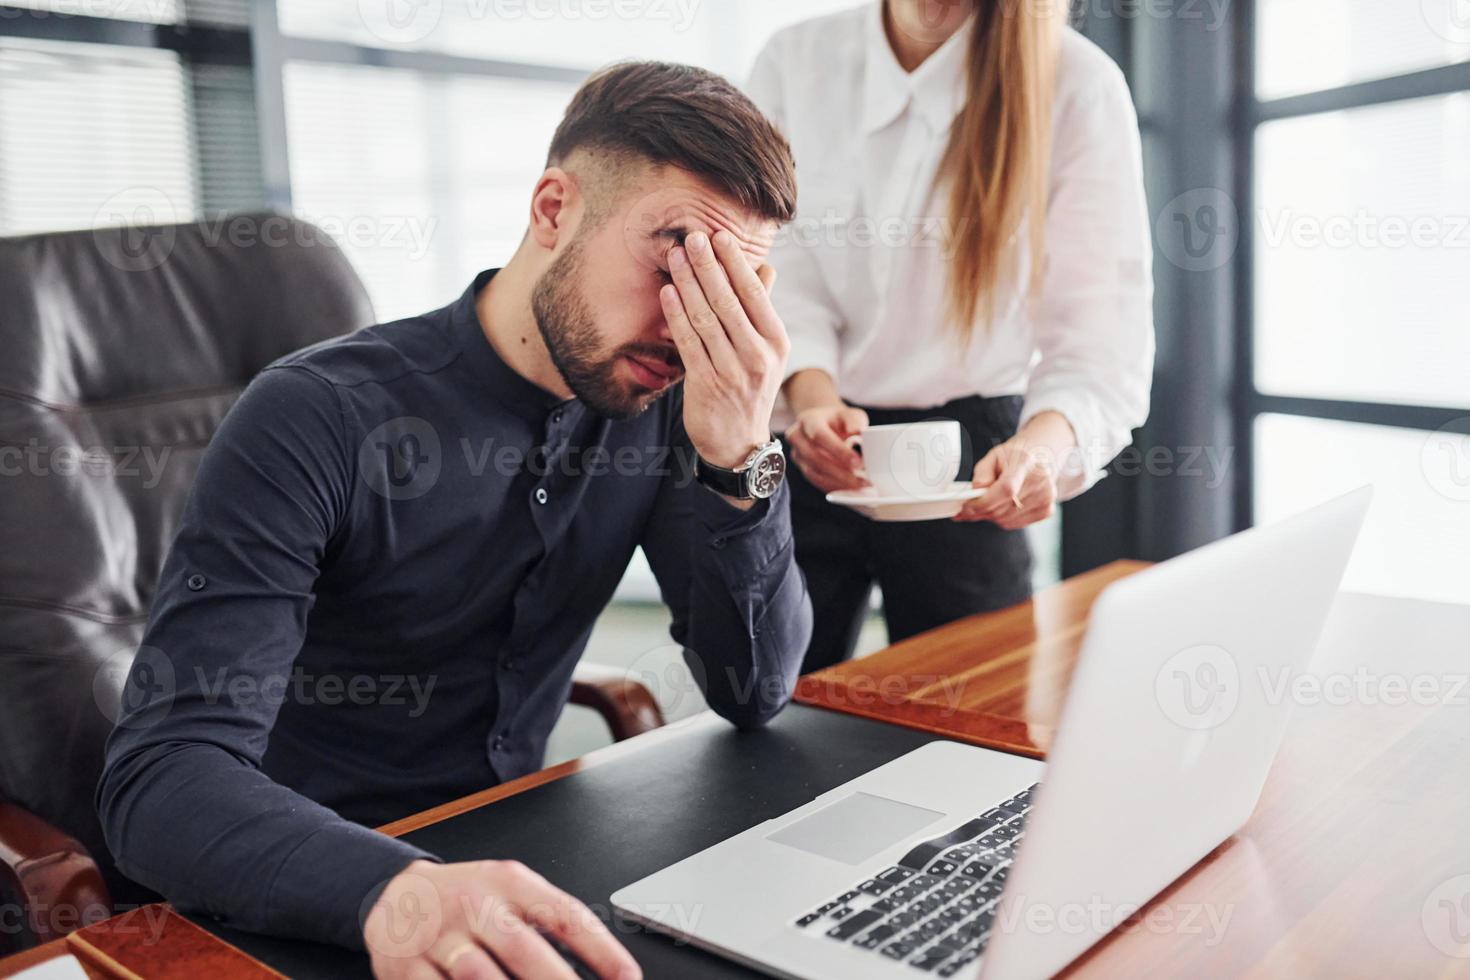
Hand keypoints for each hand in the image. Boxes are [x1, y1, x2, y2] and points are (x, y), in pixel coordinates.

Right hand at [362, 859, 639, 979]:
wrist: (396, 893)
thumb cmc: (466, 897)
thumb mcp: (510, 891)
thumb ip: (549, 922)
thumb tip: (601, 966)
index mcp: (511, 883)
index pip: (565, 915)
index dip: (602, 950)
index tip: (628, 979)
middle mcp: (476, 906)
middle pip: (525, 949)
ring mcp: (440, 938)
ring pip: (480, 977)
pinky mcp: (407, 968)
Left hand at [660, 230, 787, 473]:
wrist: (737, 443)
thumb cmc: (750, 388)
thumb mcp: (767, 350)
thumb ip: (762, 309)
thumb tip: (766, 268)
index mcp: (777, 342)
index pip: (755, 294)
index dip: (735, 263)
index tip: (719, 236)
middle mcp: (758, 355)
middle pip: (728, 302)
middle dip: (708, 266)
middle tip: (692, 237)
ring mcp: (732, 371)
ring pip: (706, 318)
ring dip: (688, 283)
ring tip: (675, 256)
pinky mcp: (706, 384)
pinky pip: (689, 342)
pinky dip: (677, 314)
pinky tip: (667, 292)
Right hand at [785, 404, 868, 492]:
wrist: (825, 423)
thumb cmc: (839, 419)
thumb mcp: (850, 414)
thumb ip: (854, 422)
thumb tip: (858, 434)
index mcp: (808, 420)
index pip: (819, 436)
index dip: (838, 451)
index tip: (858, 463)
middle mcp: (797, 437)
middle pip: (815, 458)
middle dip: (840, 472)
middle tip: (862, 480)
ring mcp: (797, 454)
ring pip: (815, 473)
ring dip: (838, 482)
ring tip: (860, 486)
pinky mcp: (802, 468)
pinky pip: (817, 481)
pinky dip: (834, 487)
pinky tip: (850, 489)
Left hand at [954, 412, 1076, 527]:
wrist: (1038, 458)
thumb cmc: (1013, 458)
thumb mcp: (993, 456)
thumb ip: (982, 472)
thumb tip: (976, 491)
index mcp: (1025, 462)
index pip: (1007, 488)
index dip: (984, 501)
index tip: (967, 505)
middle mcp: (1040, 481)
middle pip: (1003, 507)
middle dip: (980, 511)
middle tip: (967, 508)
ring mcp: (1046, 497)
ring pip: (1006, 519)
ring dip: (991, 515)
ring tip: (987, 503)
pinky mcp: (1047, 510)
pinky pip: (1015, 524)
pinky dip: (1003, 519)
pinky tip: (1002, 506)